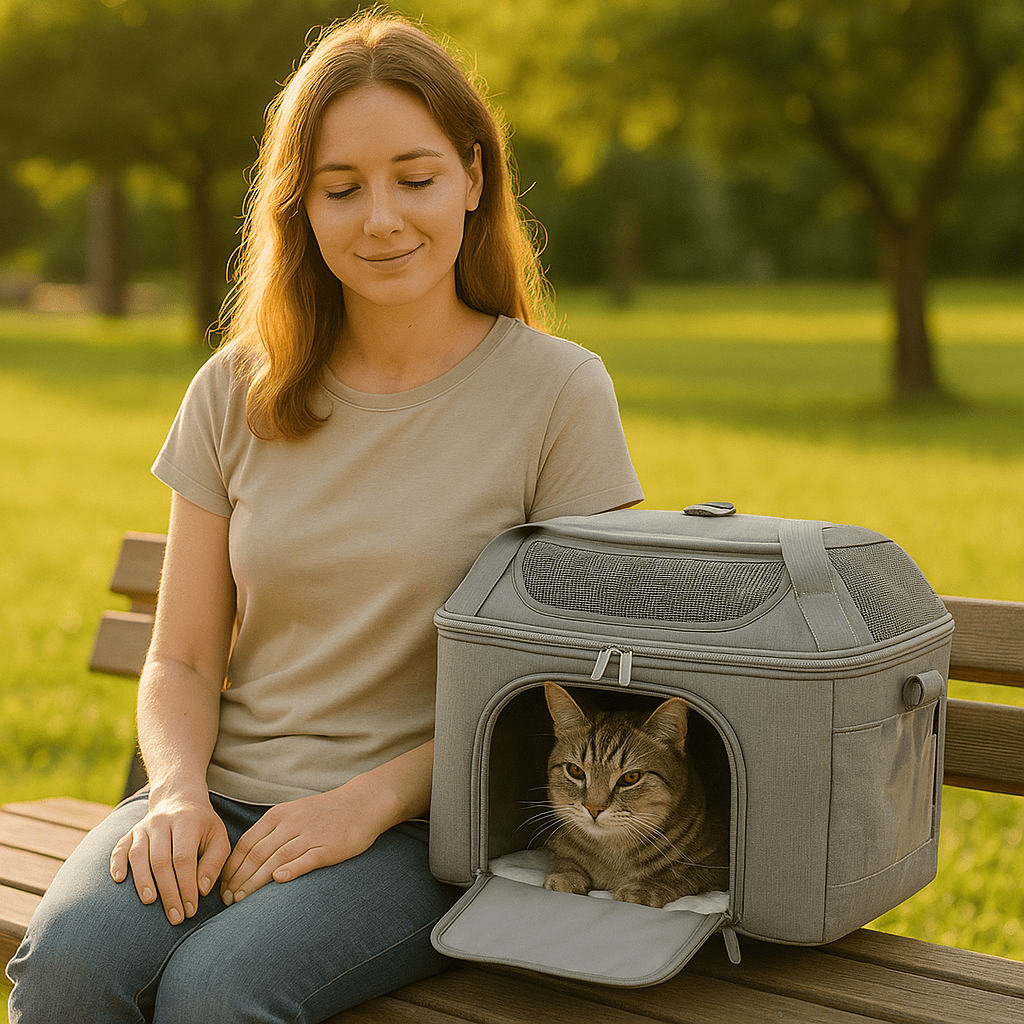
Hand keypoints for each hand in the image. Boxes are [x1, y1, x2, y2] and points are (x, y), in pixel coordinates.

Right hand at [110, 791, 230, 925]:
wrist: (180, 800)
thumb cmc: (203, 827)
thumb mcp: (219, 838)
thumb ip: (214, 863)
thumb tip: (201, 890)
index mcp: (188, 822)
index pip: (184, 858)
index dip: (186, 885)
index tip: (191, 909)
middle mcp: (163, 822)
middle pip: (161, 860)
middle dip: (168, 892)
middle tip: (175, 916)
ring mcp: (144, 826)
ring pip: (138, 855)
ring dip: (142, 881)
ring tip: (150, 902)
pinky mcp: (130, 832)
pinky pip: (119, 848)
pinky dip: (116, 863)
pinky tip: (118, 880)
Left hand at [218, 788, 381, 904]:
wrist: (361, 803)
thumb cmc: (324, 813)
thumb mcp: (293, 814)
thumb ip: (270, 833)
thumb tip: (245, 860)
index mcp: (278, 815)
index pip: (247, 844)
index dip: (232, 867)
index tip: (223, 887)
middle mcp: (291, 824)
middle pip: (257, 854)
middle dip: (239, 879)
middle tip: (228, 900)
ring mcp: (310, 835)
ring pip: (276, 859)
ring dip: (256, 881)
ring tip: (242, 900)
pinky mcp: (328, 847)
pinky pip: (306, 859)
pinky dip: (291, 870)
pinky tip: (278, 881)